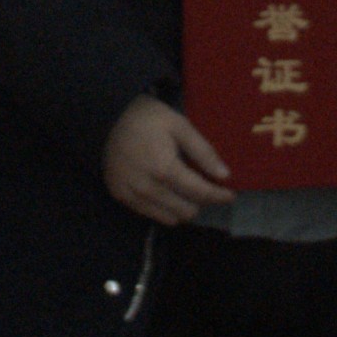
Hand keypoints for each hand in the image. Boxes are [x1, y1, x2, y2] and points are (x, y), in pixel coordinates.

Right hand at [100, 97, 233, 226]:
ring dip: (183, 208)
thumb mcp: (179, 125)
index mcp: (164, 168)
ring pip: (170, 218)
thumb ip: (202, 151)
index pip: (200, 193)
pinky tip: (165, 191)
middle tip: (205, 188)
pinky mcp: (120, 197)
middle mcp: (148, 188)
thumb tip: (224, 175)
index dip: (219, 196)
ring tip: (185, 191)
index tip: (230, 195)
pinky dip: (164, 208)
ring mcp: (132, 195)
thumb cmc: (147, 118)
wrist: (106, 117)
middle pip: (187, 211)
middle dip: (201, 201)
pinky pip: (151, 215)